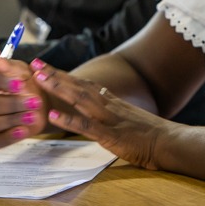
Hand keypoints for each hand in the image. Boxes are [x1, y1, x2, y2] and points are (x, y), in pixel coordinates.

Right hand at [0, 49, 45, 148]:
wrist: (36, 102)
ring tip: (32, 116)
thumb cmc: (24, 82)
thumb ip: (4, 63)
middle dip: (12, 103)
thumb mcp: (18, 69)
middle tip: (34, 102)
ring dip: (12, 120)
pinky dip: (8, 137)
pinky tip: (24, 131)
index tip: (20, 83)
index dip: (0, 80)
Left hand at [33, 61, 171, 169]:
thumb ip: (112, 108)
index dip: (64, 75)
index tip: (45, 66)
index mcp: (111, 101)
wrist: (169, 142)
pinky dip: (69, 120)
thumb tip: (99, 99)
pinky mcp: (111, 136)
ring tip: (40, 79)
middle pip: (78, 86)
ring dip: (59, 88)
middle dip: (55, 75)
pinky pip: (87, 126)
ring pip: (80, 99)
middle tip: (35, 64)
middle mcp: (108, 105)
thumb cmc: (150, 133)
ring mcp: (109, 119)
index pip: (83, 84)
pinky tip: (54, 115)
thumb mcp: (127, 116)